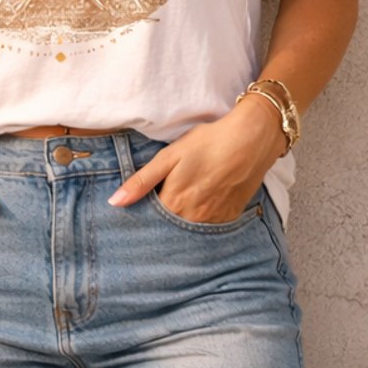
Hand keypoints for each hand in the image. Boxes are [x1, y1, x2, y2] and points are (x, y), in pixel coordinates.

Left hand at [109, 102, 285, 223]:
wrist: (252, 139)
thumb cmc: (207, 143)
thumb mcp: (169, 157)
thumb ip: (141, 182)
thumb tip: (115, 203)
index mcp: (175, 202)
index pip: (150, 220)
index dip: (142, 214)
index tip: (137, 208)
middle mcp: (195, 217)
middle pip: (169, 227)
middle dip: (160, 221)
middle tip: (161, 202)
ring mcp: (215, 219)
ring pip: (190, 228)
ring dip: (181, 220)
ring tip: (183, 199)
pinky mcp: (231, 216)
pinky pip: (210, 226)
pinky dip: (201, 219)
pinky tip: (201, 202)